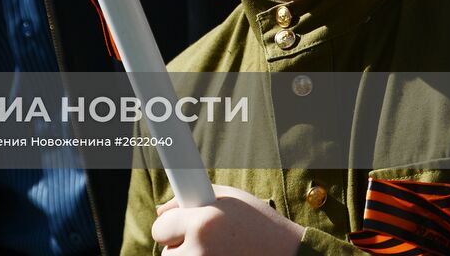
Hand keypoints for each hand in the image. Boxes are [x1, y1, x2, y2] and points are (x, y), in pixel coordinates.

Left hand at [152, 185, 303, 254]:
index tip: (179, 224)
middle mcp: (200, 252)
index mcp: (201, 224)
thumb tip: (161, 211)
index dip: (170, 224)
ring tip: (214, 252)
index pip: (160, 227)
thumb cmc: (258, 222)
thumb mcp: (227, 199)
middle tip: (201, 241)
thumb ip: (190, 200)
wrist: (288, 254)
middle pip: (166, 253)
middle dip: (178, 245)